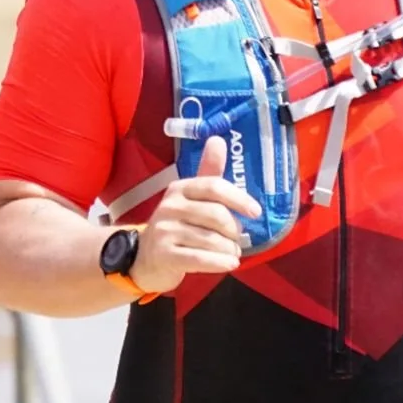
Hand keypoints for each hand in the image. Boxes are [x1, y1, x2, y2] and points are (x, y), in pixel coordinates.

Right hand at [129, 136, 262, 293]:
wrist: (146, 257)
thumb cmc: (177, 225)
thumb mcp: (192, 198)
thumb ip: (208, 172)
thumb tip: (218, 139)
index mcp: (180, 188)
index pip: (214, 186)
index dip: (238, 198)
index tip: (256, 212)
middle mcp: (170, 206)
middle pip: (217, 215)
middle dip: (234, 230)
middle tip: (235, 239)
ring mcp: (165, 230)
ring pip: (212, 240)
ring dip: (229, 250)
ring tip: (229, 253)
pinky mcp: (164, 255)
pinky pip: (200, 258)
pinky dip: (220, 263)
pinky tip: (229, 263)